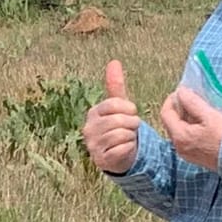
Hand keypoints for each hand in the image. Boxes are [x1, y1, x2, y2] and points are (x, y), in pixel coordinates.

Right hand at [83, 60, 141, 174]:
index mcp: (93, 113)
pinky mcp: (101, 160)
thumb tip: (114, 62)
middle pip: (119, 120)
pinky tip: (125, 149)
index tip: (131, 113)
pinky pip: (122, 149)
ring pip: (122, 134)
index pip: (114, 104)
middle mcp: (89, 129)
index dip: (129, 108)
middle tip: (131, 128)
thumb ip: (115, 86)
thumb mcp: (118, 107)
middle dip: (132, 123)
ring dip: (131, 136)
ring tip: (128, 137)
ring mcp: (93, 145)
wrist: (118, 155)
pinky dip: (128, 148)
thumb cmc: (119, 127)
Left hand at [158, 82, 221, 171]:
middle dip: (179, 109)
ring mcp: (185, 153)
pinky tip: (204, 124)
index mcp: (179, 136)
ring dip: (185, 118)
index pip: (165, 113)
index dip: (171, 100)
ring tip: (200, 110)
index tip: (182, 92)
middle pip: (171, 123)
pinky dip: (191, 128)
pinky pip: (186, 139)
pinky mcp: (194, 157)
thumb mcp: (209, 115)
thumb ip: (192, 102)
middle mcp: (178, 146)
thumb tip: (181, 92)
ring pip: (179, 131)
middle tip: (192, 99)